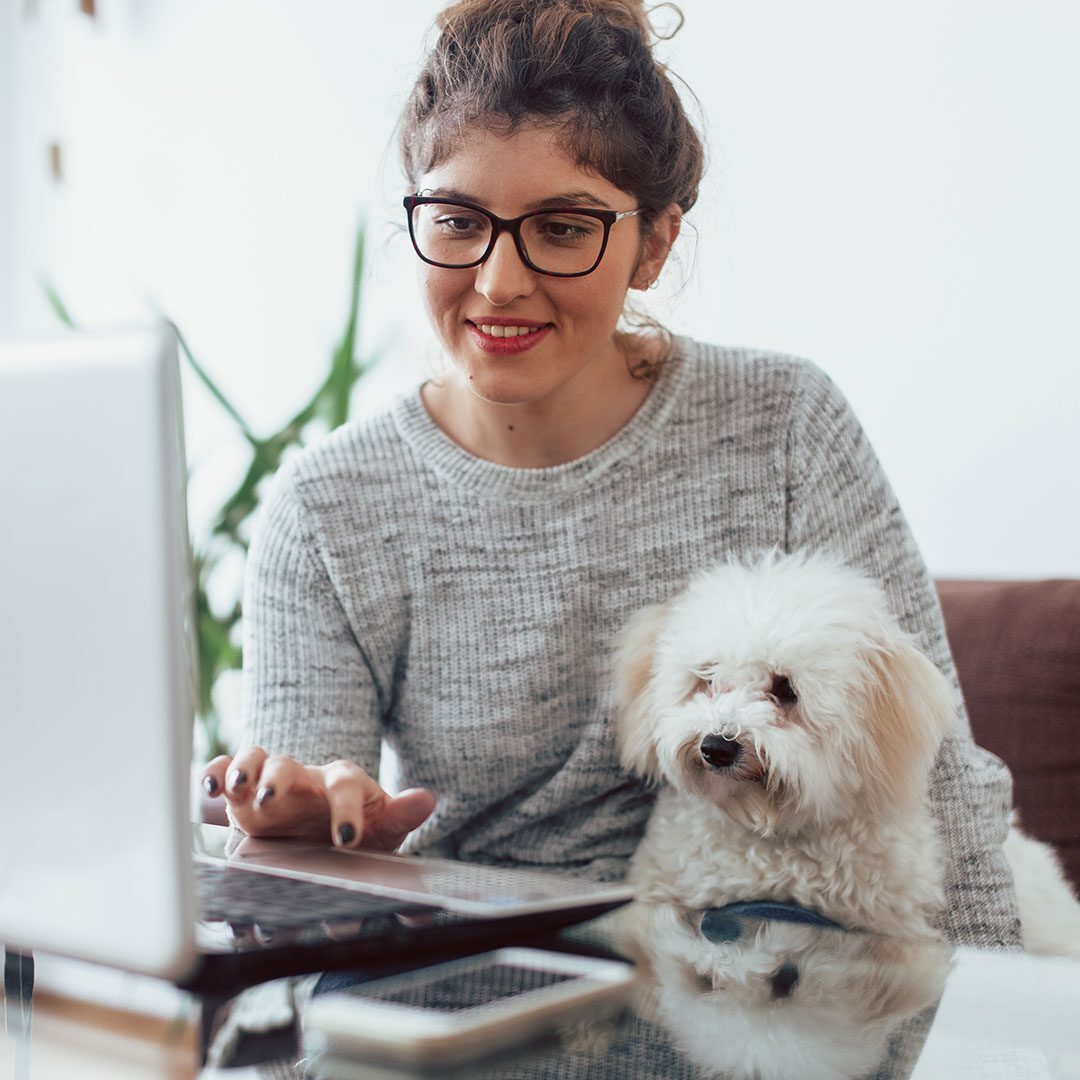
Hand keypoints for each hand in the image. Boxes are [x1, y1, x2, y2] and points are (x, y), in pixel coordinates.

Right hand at [201, 747, 434, 850]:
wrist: (323, 833)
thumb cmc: (356, 827)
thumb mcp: (382, 825)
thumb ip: (401, 814)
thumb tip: (426, 800)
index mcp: (342, 783)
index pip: (346, 785)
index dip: (346, 810)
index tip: (346, 839)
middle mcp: (304, 777)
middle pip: (289, 765)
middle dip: (278, 779)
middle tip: (273, 799)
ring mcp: (271, 781)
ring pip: (254, 761)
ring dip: (242, 771)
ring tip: (234, 789)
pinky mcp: (243, 795)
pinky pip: (224, 772)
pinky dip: (213, 774)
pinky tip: (207, 788)